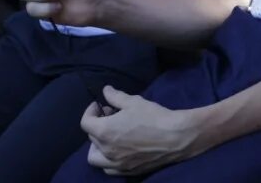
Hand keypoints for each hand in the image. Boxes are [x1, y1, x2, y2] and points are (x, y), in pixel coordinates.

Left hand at [82, 87, 199, 174]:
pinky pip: (108, 168)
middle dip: (97, 125)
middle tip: (110, 116)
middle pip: (91, 138)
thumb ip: (115, 96)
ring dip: (97, 146)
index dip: (90, 111)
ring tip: (109, 136)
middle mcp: (106, 150)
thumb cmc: (153, 117)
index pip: (85, 123)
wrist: (175, 137)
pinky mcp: (127, 170)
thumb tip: (105, 91)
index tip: (100, 105)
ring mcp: (116, 163)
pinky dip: (108, 160)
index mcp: (104, 132)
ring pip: (95, 158)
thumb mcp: (133, 102)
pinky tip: (119, 150)